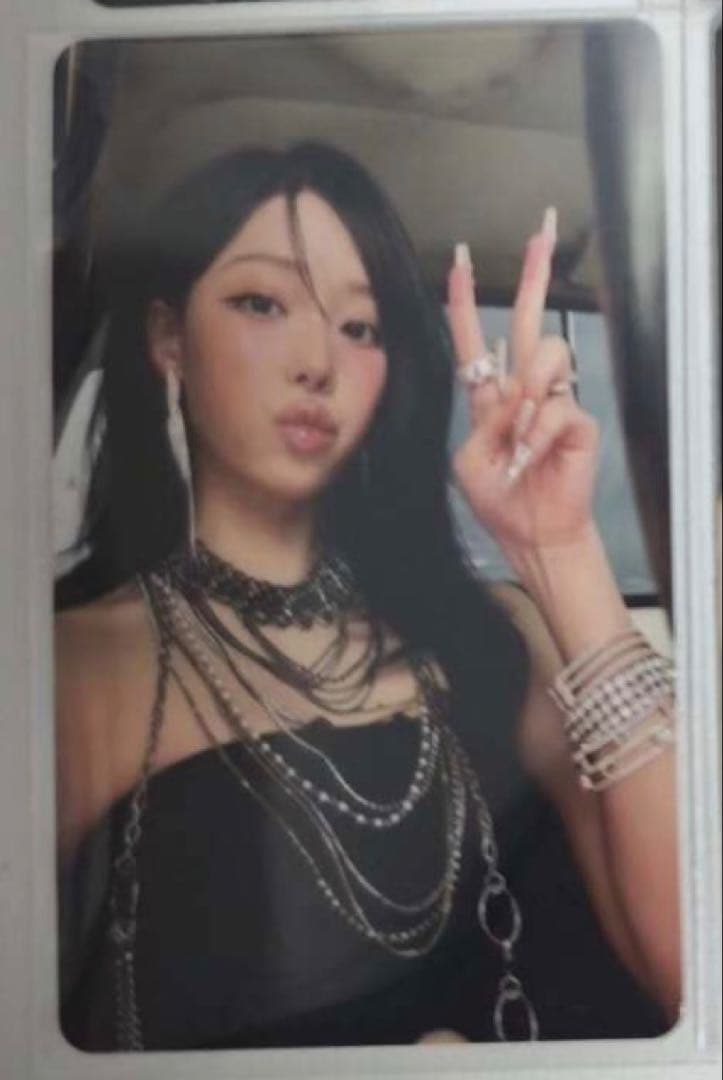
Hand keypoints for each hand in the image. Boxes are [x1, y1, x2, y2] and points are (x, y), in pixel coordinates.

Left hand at [447, 211, 599, 553]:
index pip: (477, 339)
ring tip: (517, 434)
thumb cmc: (498, 498)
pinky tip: (531, 456)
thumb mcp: (470, 459)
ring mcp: (555, 401)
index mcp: (491, 396)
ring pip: (547, 356)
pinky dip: (537, 434)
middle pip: (532, 320)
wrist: (529, 532)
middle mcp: (525, 389)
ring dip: (526, 393)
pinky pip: (556, 407)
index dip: (464, 302)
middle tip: (543, 231)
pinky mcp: (578, 421)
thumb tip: (518, 395)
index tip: (458, 261)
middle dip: (535, 274)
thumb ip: (485, 421)